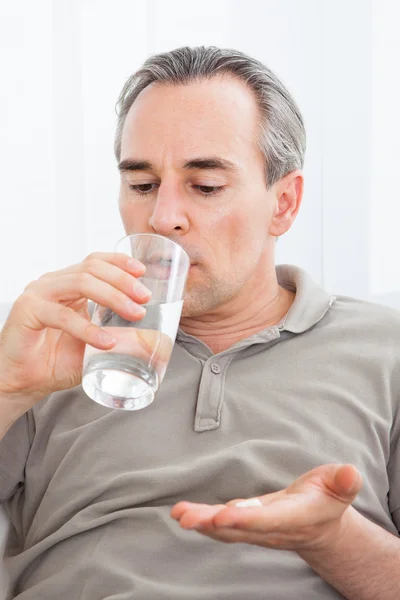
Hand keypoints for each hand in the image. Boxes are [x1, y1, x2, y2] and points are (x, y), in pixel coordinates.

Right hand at [0, 252, 150, 403]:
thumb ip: (120, 337)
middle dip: (123, 281)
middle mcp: (52, 283)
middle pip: (92, 268)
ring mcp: (38, 294)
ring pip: (80, 283)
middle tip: (144, 298)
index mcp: (67, 285)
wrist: (21, 383)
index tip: (142, 272)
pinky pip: (62, 315)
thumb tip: (154, 337)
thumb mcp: (95, 345)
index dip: (119, 262)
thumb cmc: (55, 363)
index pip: (95, 261)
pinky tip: (107, 341)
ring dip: (112, 297)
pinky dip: (88, 329)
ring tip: (134, 314)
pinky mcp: (27, 311)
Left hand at [171, 464, 361, 551]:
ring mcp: (256, 529)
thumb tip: (350, 473)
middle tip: (188, 518)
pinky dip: (201, 520)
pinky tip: (182, 514)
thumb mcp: (340, 486)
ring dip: (201, 523)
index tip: (225, 514)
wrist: (320, 526)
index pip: (270, 519)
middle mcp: (272, 528)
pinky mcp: (245, 525)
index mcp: (295, 517)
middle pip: (240, 529)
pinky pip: (221, 527)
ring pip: (226, 530)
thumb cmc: (327, 500)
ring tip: (179, 514)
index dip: (247, 518)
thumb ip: (343, 481)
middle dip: (214, 524)